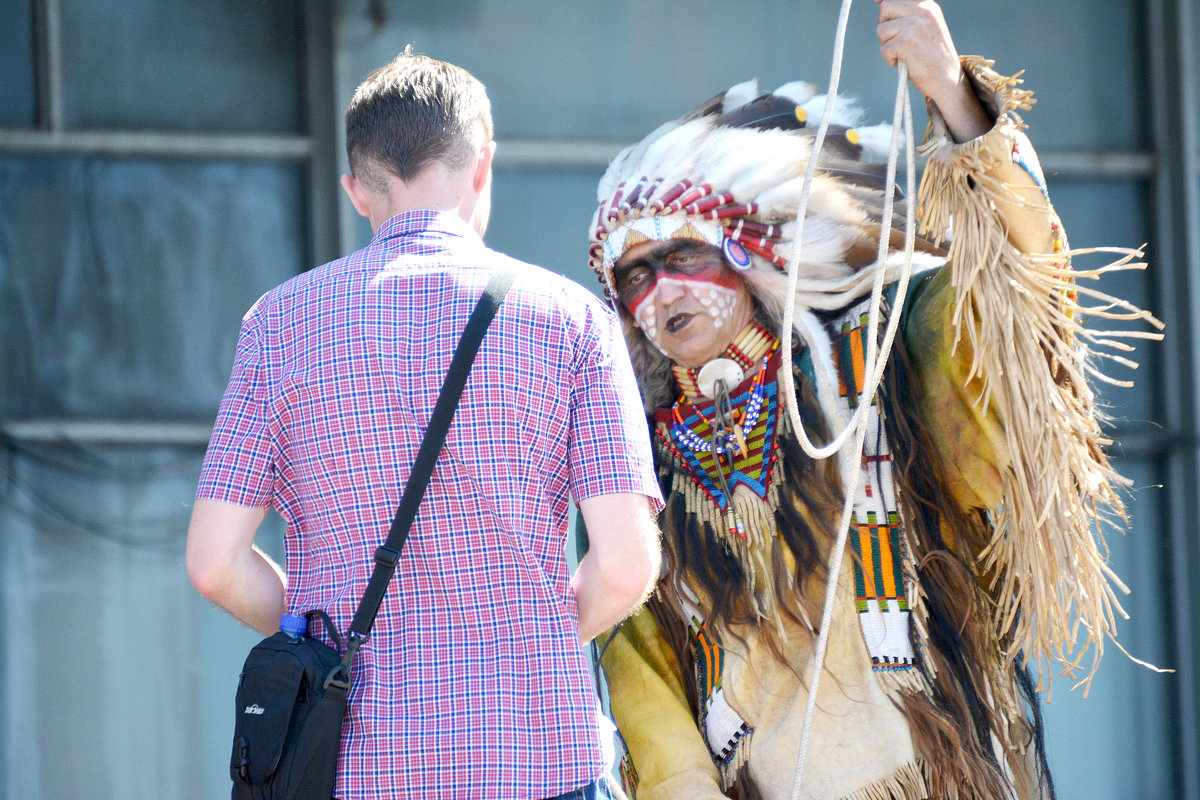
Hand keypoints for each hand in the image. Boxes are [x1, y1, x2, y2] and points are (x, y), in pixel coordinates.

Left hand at [876, 0, 990, 140]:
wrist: (947, 79)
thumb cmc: (932, 56)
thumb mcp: (923, 27)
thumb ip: (904, 13)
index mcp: (927, 5)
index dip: (887, 8)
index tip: (883, 10)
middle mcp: (923, 11)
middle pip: (885, 8)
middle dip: (885, 27)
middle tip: (898, 41)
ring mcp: (915, 26)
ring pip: (881, 30)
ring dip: (888, 45)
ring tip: (904, 53)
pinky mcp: (907, 42)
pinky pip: (884, 48)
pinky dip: (890, 59)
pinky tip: (905, 62)